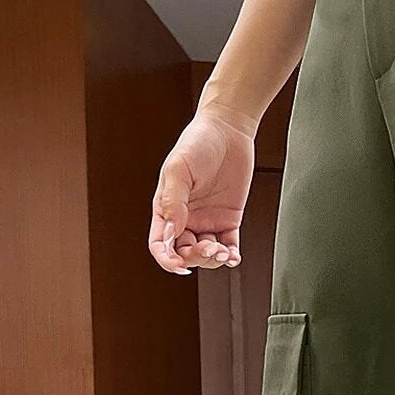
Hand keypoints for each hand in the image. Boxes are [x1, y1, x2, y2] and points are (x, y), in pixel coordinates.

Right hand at [147, 104, 254, 274]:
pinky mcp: (228, 218)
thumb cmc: (198, 143)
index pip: (161, 243)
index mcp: (166, 208)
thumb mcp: (179, 169)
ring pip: (206, 253)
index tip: (179, 265)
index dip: (167, 259)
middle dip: (195, 257)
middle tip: (208, 249)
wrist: (228, 130)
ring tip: (222, 252)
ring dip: (213, 259)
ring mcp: (207, 219)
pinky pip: (228, 244)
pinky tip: (233, 257)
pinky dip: (230, 255)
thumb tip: (172, 233)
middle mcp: (185, 218)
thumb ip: (173, 201)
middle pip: (184, 252)